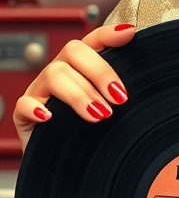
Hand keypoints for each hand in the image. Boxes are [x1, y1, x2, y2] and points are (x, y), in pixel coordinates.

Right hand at [13, 23, 135, 151]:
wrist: (60, 163)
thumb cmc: (86, 134)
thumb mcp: (105, 109)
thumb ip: (117, 95)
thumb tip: (136, 92)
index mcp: (78, 67)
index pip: (91, 42)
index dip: (108, 34)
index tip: (130, 33)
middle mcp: (59, 73)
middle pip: (72, 51)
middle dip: (100, 72)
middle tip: (119, 98)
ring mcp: (39, 91)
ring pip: (54, 74)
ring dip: (80, 94)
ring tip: (99, 115)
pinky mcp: (23, 114)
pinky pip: (24, 103)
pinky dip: (36, 108)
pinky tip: (50, 118)